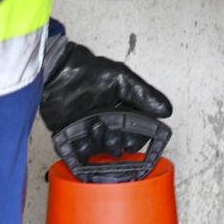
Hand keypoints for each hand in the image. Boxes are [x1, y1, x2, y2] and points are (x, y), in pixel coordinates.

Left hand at [40, 37, 170, 157]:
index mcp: (122, 108)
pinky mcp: (71, 136)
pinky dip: (81, 151)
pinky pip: (79, 153)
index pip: (137, 131)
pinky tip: (81, 139)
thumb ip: (144, 94)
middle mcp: (108, 122)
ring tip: (93, 126)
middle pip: (120, 144)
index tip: (132, 137)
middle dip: (117, 142)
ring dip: (100, 143)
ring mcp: (89, 130)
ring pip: (101, 149)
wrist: (57, 73)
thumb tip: (166, 110)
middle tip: (112, 133)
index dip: (137, 137)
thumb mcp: (121, 78)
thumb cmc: (88, 71)